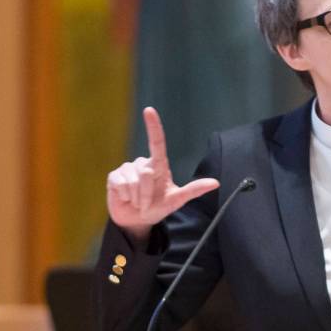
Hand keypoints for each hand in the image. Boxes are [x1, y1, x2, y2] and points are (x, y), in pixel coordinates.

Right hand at [106, 107, 218, 241]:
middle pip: (146, 173)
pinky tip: (126, 198)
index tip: (149, 110)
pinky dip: (126, 197)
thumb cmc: (158, 207)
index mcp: (158, 165)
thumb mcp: (177, 200)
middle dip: (148, 193)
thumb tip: (216, 183)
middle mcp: (142, 163)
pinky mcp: (114, 177)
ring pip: (134, 180)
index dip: (153, 126)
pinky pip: (121, 184)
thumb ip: (194, 190)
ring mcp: (127, 168)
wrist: (137, 220)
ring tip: (137, 201)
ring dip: (138, 197)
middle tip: (148, 202)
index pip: (156, 142)